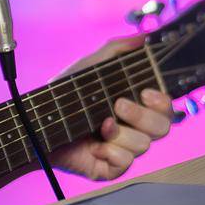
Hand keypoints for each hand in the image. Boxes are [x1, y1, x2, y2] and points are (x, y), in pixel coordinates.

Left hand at [49, 35, 174, 180]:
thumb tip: (142, 37)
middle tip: (117, 105)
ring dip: (120, 134)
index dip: (162, 101)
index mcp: (135, 106)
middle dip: (141, 116)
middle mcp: (134, 128)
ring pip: (144, 145)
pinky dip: (111, 153)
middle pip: (163, 127)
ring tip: (100, 126)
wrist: (38, 123)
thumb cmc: (64, 95)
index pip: (166, 107)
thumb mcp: (89, 67)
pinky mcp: (112, 168)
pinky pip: (126, 163)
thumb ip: (116, 50)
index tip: (145, 92)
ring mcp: (124, 149)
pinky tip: (96, 146)